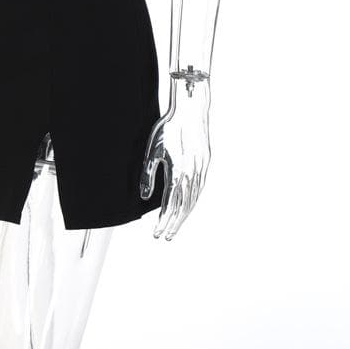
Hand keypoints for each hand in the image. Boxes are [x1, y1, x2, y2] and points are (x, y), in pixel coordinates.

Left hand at [140, 75, 210, 240]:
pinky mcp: (205, 164)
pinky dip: (192, 202)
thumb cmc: (168, 128)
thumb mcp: (152, 151)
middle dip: (173, 225)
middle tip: (165, 237)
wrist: (190, 111)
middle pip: (183, 208)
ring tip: (175, 226)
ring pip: (193, 200)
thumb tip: (144, 197)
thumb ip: (148, 175)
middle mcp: (191, 176)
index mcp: (177, 174)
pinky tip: (187, 206)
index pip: (169, 206)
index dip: (163, 222)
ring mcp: (200, 171)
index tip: (157, 233)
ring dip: (184, 216)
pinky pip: (199, 189)